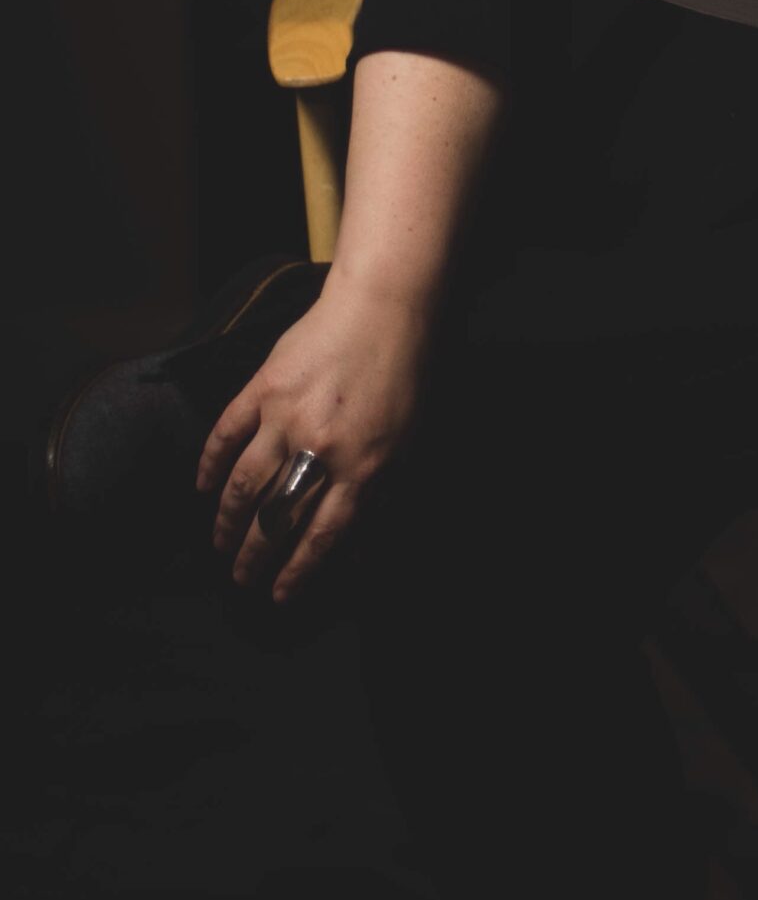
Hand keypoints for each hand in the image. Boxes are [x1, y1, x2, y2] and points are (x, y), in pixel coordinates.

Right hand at [197, 276, 430, 604]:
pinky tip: (202, 489)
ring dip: (227, 522)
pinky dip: (210, 465)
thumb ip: (385, 490)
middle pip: (277, 518)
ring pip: (245, 485)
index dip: (299, 571)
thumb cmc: (409, 371)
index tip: (279, 596)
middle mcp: (323, 447)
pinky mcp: (263, 387)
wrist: (387, 303)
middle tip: (239, 580)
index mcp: (366, 464)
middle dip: (256, 557)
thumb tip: (361, 548)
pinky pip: (226, 434)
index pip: (324, 535)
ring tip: (219, 546)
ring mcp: (287, 416)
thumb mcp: (412, 438)